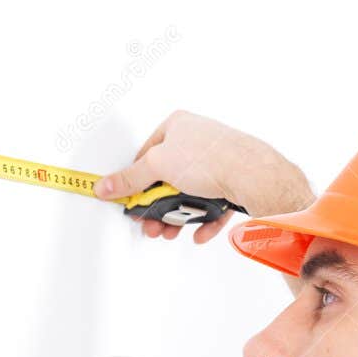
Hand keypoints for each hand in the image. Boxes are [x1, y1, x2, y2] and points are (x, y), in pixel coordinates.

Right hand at [94, 110, 311, 242]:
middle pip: (166, 179)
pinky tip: (199, 230)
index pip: (146, 155)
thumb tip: (105, 186)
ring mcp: (215, 161)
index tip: (131, 202)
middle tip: (152, 223)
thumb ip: (129, 179)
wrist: (252, 175)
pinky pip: (211, 204)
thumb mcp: (157, 166)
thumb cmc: (212, 157)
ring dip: (177, 217)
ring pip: (188, 195)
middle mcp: (197, 140)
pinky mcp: (230, 181)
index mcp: (177, 126)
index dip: (136, 181)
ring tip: (173, 230)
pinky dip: (202, 220)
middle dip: (158, 207)